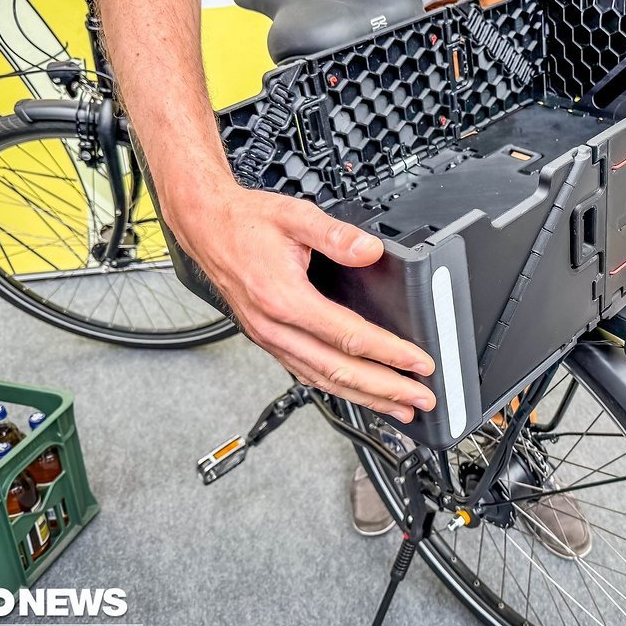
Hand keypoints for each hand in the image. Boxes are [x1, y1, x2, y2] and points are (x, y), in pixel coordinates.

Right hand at [166, 183, 436, 422]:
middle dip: (385, 389)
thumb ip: (337, 234)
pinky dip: (337, 389)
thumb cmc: (244, 222)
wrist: (205, 226)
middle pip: (338, 371)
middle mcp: (275, 327)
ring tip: (399, 409)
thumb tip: (371, 251)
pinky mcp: (268, 340)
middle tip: (421, 401)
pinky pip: (306, 374)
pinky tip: (357, 394)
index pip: (349, 337)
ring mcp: (269, 339)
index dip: (389, 353)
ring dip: (364, 397)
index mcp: (284, 299)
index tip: (419, 364)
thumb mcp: (294, 216)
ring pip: (322, 380)